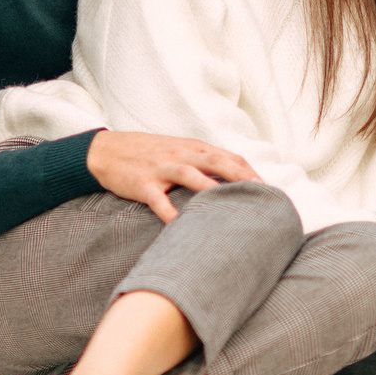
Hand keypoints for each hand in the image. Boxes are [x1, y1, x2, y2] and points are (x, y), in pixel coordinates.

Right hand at [86, 130, 257, 221]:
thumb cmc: (149, 153)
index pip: (228, 157)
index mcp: (192, 148)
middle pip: (216, 162)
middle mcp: (181, 155)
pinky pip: (159, 200)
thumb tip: (233, 180)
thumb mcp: (178, 150)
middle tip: (261, 194)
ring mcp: (162, 168)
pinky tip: (180, 227)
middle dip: (240, 177)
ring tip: (230, 206)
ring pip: (190, 175)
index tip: (268, 189)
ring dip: (211, 189)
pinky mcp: (143, 184)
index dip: (249, 172)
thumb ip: (203, 162)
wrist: (107, 151)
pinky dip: (170, 213)